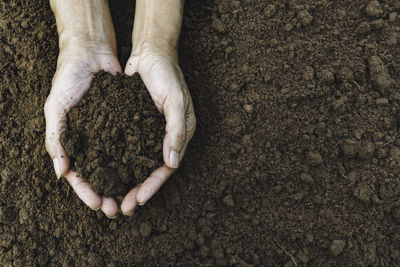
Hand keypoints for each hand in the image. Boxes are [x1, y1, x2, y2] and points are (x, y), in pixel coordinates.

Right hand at [44, 49, 121, 216]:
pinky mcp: (126, 123)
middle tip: (117, 209)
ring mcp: (109, 133)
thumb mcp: (55, 106)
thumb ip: (55, 137)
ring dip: (123, 183)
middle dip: (107, 194)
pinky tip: (143, 173)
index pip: (78, 174)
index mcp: (73, 141)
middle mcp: (92, 141)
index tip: (97, 205)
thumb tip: (61, 172)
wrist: (91, 53)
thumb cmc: (68, 79)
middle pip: (100, 175)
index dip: (86, 192)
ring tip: (132, 198)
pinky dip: (135, 160)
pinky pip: (131, 146)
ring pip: (117, 165)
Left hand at [120, 49, 195, 214]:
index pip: (167, 167)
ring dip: (128, 181)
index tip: (139, 199)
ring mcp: (150, 132)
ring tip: (113, 197)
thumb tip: (173, 163)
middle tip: (123, 207)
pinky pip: (128, 148)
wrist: (150, 52)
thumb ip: (177, 131)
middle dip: (139, 190)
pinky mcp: (136, 125)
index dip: (154, 185)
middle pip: (152, 170)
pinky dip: (120, 162)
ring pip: (138, 163)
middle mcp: (166, 137)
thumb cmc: (167, 74)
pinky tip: (107, 172)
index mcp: (180, 134)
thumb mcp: (176, 101)